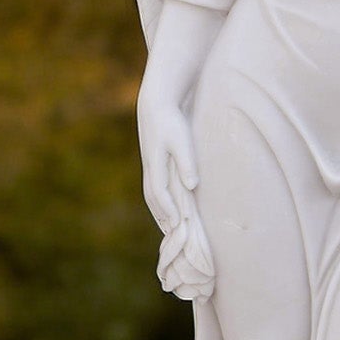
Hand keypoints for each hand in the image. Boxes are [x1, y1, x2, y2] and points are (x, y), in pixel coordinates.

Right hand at [139, 95, 197, 233]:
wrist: (156, 104)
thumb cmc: (171, 121)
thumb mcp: (182, 140)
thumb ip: (186, 162)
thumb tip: (191, 186)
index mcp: (155, 164)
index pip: (160, 194)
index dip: (170, 210)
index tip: (179, 224)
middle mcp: (149, 168)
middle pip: (153, 199)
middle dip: (162, 217)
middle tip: (172, 235)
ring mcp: (149, 165)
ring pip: (150, 195)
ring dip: (158, 212)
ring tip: (167, 227)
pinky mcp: (151, 162)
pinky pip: (152, 188)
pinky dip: (158, 201)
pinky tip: (165, 206)